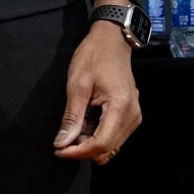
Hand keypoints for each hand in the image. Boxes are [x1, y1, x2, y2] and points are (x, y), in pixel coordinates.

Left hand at [53, 2, 141, 164]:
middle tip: (63, 136)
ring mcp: (134, 116)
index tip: (58, 150)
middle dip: (83, 148)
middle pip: (107, 149)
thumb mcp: (77, 85)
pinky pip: (114, 135)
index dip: (78, 152)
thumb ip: (72, 117)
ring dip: (90, 142)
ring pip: (111, 145)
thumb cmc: (94, 57)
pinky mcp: (131, 115)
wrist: (112, 41)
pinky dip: (97, 134)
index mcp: (121, 108)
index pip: (100, 144)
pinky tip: (84, 121)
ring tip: (74, 124)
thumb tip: (62, 142)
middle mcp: (132, 116)